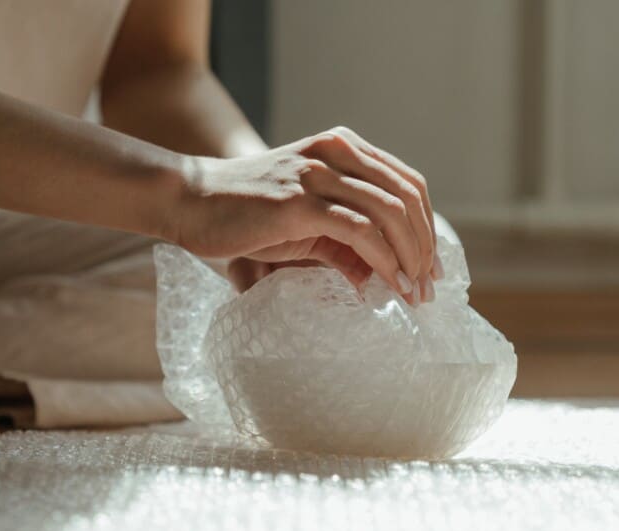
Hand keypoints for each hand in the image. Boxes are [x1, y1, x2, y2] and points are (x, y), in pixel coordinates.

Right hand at [172, 127, 438, 303]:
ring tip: (415, 294)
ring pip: (390, 212)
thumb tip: (379, 277)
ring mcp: (317, 173)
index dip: (426, 227)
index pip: (407, 183)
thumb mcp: (304, 221)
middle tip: (429, 288)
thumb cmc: (243, 214)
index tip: (430, 267)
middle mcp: (335, 151)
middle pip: (407, 197)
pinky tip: (390, 285)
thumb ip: (342, 241)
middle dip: (425, 247)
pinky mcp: (300, 201)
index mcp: (342, 147)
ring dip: (411, 258)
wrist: (189, 202)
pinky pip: (360, 231)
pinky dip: (385, 262)